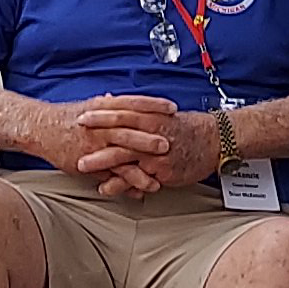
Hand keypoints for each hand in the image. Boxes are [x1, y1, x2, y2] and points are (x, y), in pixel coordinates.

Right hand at [36, 92, 176, 184]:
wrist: (41, 128)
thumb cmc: (65, 117)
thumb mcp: (88, 106)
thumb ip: (105, 105)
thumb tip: (114, 96)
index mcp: (103, 107)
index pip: (133, 103)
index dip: (153, 105)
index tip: (172, 108)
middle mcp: (100, 124)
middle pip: (129, 128)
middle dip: (150, 136)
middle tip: (171, 141)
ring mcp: (94, 143)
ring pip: (122, 153)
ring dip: (142, 163)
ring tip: (160, 173)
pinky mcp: (88, 162)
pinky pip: (111, 174)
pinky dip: (128, 183)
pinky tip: (142, 189)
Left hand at [84, 108, 220, 198]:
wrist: (214, 141)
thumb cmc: (185, 128)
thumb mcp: (160, 113)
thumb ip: (134, 109)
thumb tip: (109, 99)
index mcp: (151, 115)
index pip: (122, 112)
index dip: (101, 114)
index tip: (81, 115)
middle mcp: (152, 131)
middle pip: (119, 131)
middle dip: (95, 135)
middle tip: (74, 136)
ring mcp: (156, 152)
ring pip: (124, 155)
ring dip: (101, 161)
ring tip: (82, 166)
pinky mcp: (162, 170)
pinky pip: (137, 178)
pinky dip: (120, 183)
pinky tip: (105, 188)